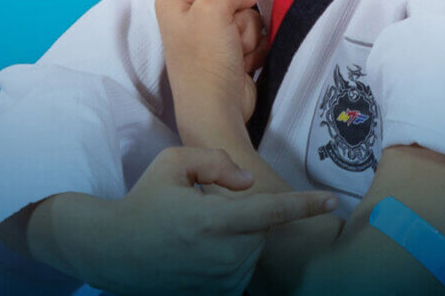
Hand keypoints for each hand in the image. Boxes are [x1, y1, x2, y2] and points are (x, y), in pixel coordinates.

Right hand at [44, 147, 337, 295]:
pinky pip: (241, 270)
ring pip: (252, 250)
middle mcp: (220, 255)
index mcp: (213, 221)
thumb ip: (215, 161)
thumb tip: (248, 181)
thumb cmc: (145, 201)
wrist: (113, 251)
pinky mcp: (216, 295)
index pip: (271, 212)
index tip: (331, 200)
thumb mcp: (173, 162)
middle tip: (204, 213)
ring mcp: (220, 281)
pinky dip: (230, 257)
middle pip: (261, 228)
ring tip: (196, 236)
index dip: (304, 205)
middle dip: (244, 216)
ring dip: (237, 238)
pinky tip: (200, 253)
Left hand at [156, 0, 269, 123]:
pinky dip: (254, 50)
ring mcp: (213, 34)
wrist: (217, 109)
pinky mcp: (232, 50)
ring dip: (248, 37)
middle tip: (228, 39)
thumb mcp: (211, 9)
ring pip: (250, 17)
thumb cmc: (206, 60)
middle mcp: (192, 14)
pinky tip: (241, 64)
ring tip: (233, 55)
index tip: (220, 16)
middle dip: (239, 19)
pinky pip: (257, 36)